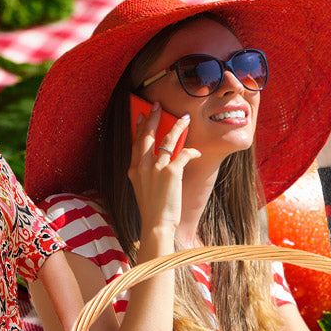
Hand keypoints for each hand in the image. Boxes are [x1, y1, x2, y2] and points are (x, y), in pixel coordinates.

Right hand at [126, 103, 200, 234]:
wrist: (156, 224)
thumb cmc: (152, 210)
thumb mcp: (141, 189)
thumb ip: (145, 174)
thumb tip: (155, 165)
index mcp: (134, 169)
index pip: (136, 143)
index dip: (139, 128)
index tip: (140, 116)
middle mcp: (143, 166)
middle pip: (147, 135)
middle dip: (152, 118)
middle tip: (156, 106)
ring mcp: (156, 168)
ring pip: (168, 140)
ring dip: (177, 127)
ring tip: (184, 118)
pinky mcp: (171, 173)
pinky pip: (184, 154)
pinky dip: (191, 151)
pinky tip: (196, 151)